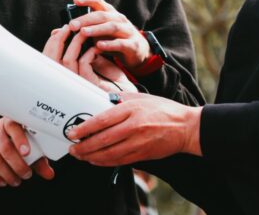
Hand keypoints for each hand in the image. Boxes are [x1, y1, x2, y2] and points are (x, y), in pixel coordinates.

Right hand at [0, 118, 54, 186]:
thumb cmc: (7, 142)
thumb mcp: (22, 147)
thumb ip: (37, 159)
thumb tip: (49, 173)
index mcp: (7, 123)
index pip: (13, 126)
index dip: (20, 139)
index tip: (27, 152)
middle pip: (5, 148)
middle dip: (18, 166)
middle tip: (25, 175)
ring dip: (7, 174)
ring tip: (15, 181)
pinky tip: (0, 181)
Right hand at [44, 28, 136, 92]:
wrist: (128, 93)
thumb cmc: (113, 79)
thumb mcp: (96, 61)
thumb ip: (85, 50)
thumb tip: (75, 34)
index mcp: (67, 75)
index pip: (50, 58)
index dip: (53, 42)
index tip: (63, 28)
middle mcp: (69, 80)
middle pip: (52, 58)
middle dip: (58, 39)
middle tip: (69, 26)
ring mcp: (77, 82)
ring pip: (67, 59)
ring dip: (75, 42)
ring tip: (84, 31)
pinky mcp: (88, 84)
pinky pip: (83, 63)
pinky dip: (89, 51)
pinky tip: (97, 47)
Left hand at [66, 92, 201, 165]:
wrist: (186, 127)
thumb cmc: (162, 109)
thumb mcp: (140, 97)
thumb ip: (119, 98)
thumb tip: (99, 96)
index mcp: (131, 109)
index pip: (102, 120)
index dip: (84, 128)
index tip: (72, 132)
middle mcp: (134, 126)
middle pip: (103, 140)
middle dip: (84, 146)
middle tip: (73, 148)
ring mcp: (139, 142)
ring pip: (109, 154)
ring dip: (91, 157)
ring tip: (81, 156)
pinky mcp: (143, 154)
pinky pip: (119, 161)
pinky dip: (105, 162)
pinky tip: (96, 161)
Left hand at [67, 0, 150, 70]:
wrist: (138, 52)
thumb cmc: (113, 40)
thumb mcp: (96, 34)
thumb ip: (78, 32)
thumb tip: (55, 33)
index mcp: (109, 13)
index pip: (98, 2)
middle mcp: (118, 19)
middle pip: (102, 15)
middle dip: (86, 19)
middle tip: (72, 25)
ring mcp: (127, 30)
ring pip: (111, 26)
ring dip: (96, 29)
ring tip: (83, 33)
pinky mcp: (132, 44)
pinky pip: (120, 42)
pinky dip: (109, 44)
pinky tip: (98, 45)